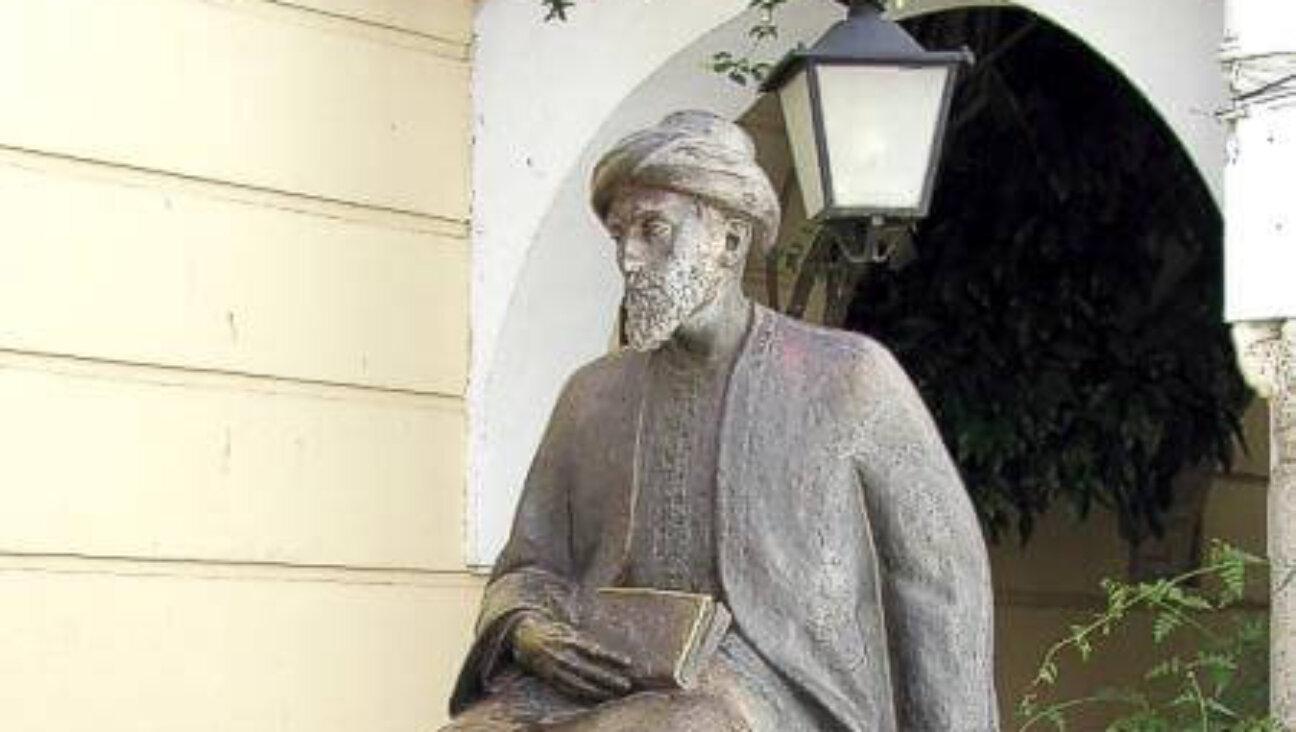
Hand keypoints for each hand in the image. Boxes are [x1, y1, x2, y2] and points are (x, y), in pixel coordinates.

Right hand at [510, 612, 632, 701]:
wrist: (523, 636)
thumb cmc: (550, 630)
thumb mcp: (566, 626)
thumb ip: (582, 634)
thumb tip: (603, 636)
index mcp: (569, 640)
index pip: (595, 651)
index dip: (612, 658)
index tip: (628, 664)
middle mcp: (563, 655)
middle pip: (591, 670)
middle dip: (609, 679)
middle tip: (626, 685)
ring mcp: (556, 668)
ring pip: (580, 683)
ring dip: (598, 690)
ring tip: (613, 694)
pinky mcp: (550, 678)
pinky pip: (568, 689)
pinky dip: (582, 694)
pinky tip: (594, 697)